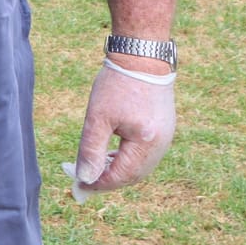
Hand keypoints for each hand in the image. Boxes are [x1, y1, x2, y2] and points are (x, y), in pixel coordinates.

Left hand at [74, 59, 174, 191]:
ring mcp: (166, 137)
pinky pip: (146, 155)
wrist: (142, 57)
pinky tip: (110, 155)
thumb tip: (85, 178)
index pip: (122, 176)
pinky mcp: (164, 129)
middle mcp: (162, 144)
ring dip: (117, 171)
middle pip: (134, 176)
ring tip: (93, 169)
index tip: (78, 187)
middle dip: (108, 181)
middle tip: (83, 182)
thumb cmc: (117, 84)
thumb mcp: (97, 118)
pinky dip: (127, 159)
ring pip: (141, 167)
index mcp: (147, 142)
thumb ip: (91, 150)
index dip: (99, 184)